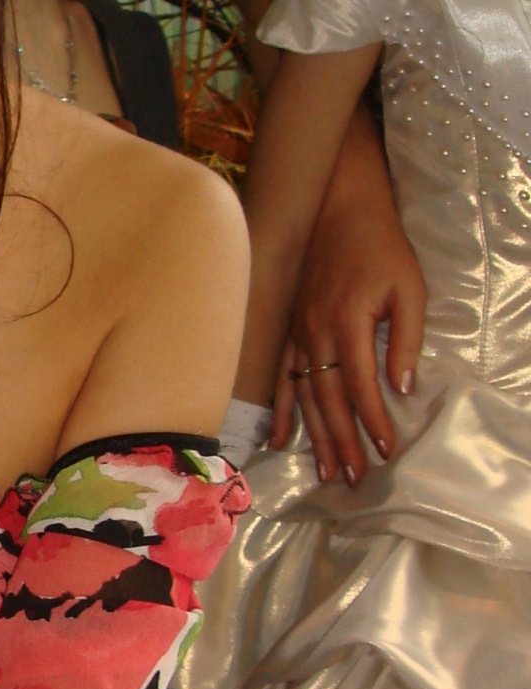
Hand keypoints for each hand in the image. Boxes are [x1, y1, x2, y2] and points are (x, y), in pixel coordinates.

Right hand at [269, 114, 424, 485]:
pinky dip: (281, 410)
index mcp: (348, 323)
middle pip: (328, 400)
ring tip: (327, 470)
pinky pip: (280, 378)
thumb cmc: (380, 247)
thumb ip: (406, 338)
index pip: (361, 385)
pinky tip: (282, 438)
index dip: (374, 421)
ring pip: (303, 395)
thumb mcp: (408, 288)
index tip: (387, 451)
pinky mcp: (289, 331)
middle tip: (354, 478)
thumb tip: (402, 386)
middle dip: (343, 442)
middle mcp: (315, 334)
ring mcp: (297, 334)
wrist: (336, 210)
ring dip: (315, 436)